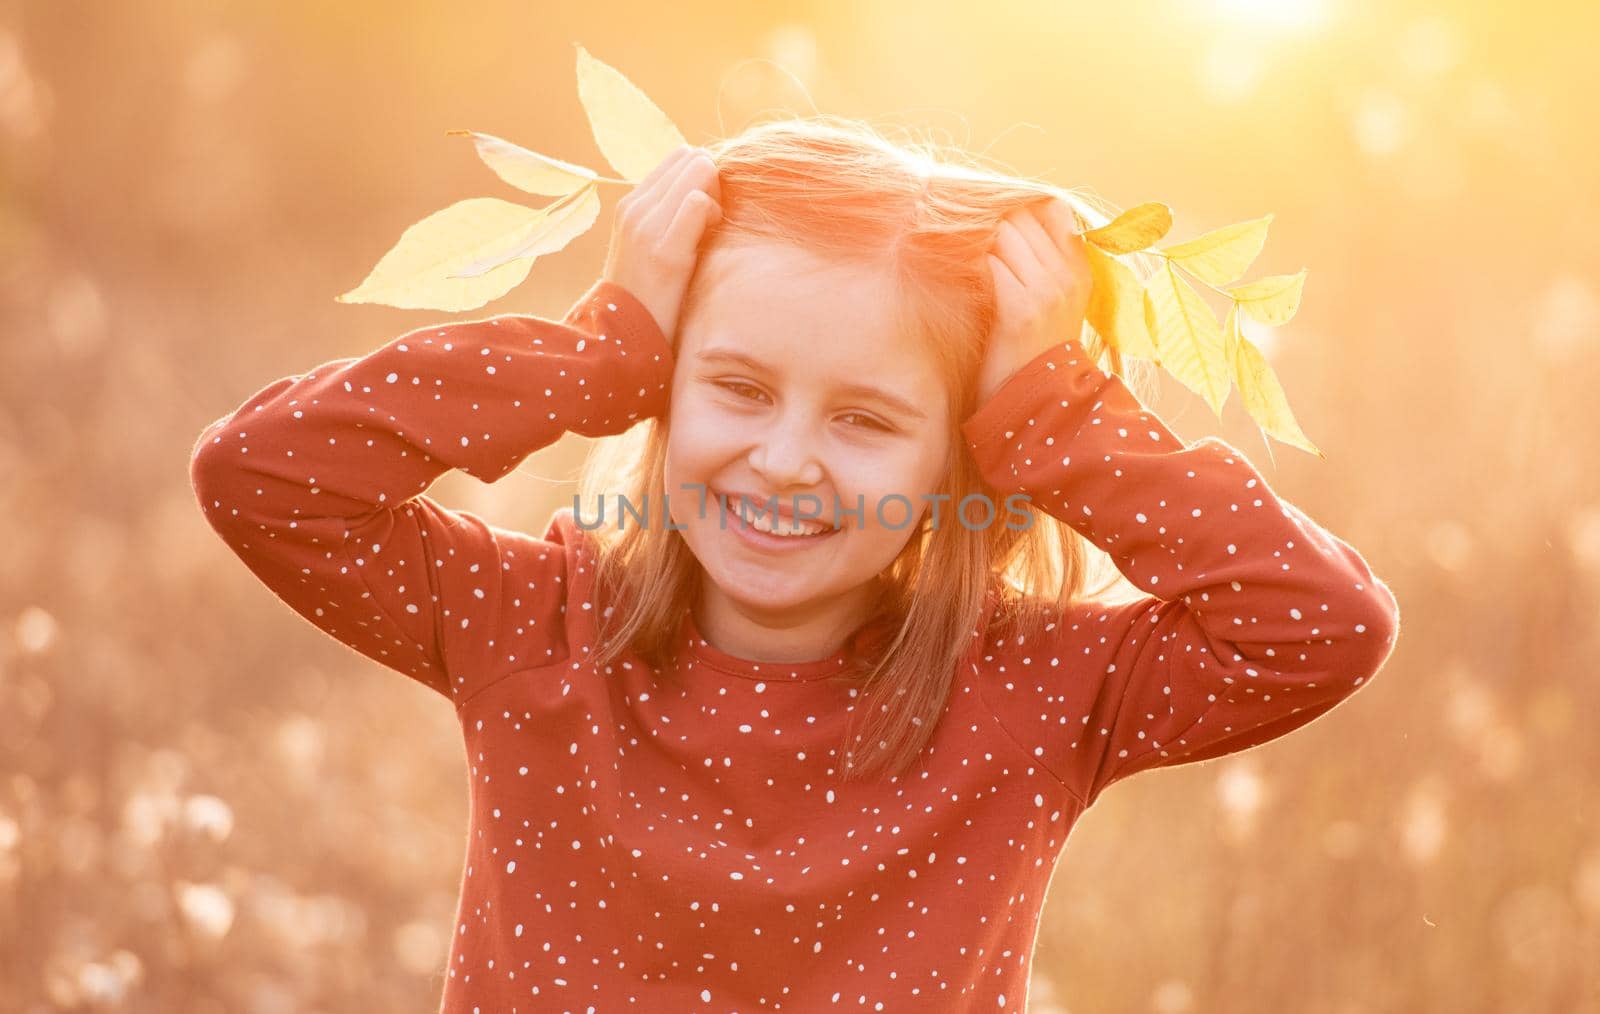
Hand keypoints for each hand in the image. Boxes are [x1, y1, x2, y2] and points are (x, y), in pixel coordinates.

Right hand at [602, 144, 722, 349]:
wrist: (620, 338)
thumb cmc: (647, 297)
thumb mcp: (649, 247)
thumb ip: (668, 217)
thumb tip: (705, 193)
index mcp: (630, 204)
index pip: (679, 157)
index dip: (703, 177)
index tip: (707, 210)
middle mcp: (634, 208)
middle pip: (692, 159)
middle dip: (712, 183)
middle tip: (713, 220)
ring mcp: (646, 226)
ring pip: (698, 172)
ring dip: (716, 197)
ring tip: (711, 230)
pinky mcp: (664, 250)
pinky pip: (698, 202)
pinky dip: (714, 214)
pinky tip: (711, 238)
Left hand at [976, 196, 1091, 405]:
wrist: (1035, 399)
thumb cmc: (1034, 348)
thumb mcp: (1055, 301)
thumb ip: (1044, 261)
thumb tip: (1011, 218)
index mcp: (1081, 271)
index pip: (1054, 208)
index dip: (1022, 208)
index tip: (1000, 224)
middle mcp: (1069, 277)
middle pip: (1024, 217)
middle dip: (996, 225)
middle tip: (976, 242)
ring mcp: (1047, 292)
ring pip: (1005, 235)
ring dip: (982, 245)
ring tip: (972, 264)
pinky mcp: (1020, 310)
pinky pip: (991, 263)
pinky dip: (975, 267)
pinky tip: (970, 283)